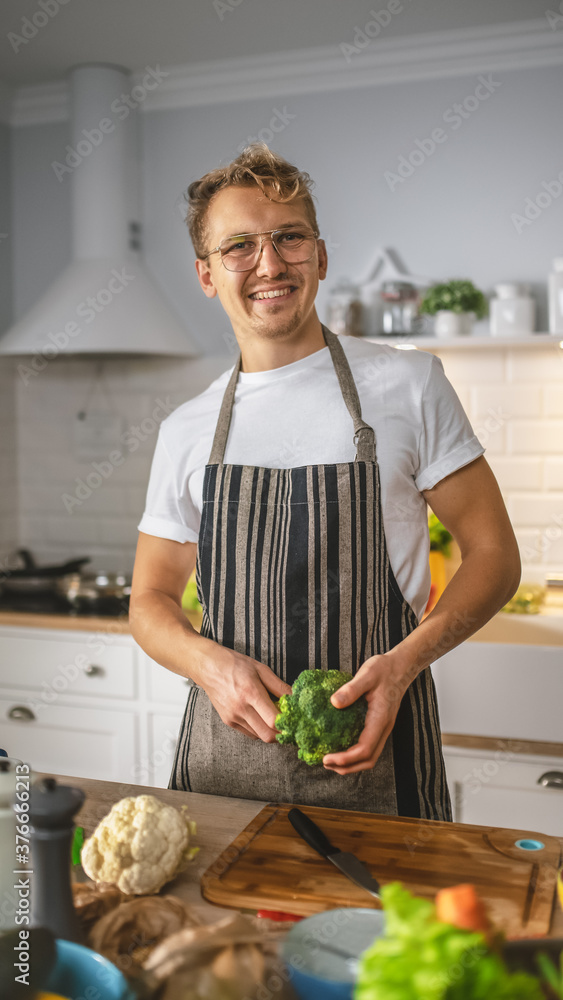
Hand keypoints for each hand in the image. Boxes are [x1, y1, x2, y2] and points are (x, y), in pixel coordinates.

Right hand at [198, 645, 291, 742]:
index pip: (274, 720)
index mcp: (252, 693)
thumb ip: (279, 686)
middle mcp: (241, 709)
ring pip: (259, 736)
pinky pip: (249, 733)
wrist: (208, 667)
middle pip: (268, 736)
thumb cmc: (235, 665)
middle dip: (281, 734)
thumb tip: (295, 699)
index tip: (295, 720)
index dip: (287, 724)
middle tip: (288, 724)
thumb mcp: (261, 669)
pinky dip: (258, 729)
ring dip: (270, 731)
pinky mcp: (228, 721)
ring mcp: (233, 717)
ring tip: (273, 717)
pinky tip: (260, 716)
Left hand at [322, 651, 416, 774]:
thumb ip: (351, 689)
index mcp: (380, 719)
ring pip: (370, 756)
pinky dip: (354, 754)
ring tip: (331, 761)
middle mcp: (383, 728)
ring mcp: (382, 728)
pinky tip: (340, 748)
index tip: (327, 758)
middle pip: (368, 760)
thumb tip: (334, 703)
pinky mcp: (379, 725)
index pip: (365, 749)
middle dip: (347, 767)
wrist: (400, 667)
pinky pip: (368, 747)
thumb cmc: (384, 669)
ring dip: (351, 764)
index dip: (346, 758)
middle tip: (325, 762)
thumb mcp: (367, 674)